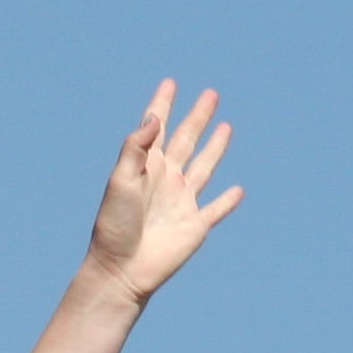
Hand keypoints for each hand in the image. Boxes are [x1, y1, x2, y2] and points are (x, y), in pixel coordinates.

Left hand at [85, 80, 242, 303]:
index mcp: (146, 167)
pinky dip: (228, 201)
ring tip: (226, 126)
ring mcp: (182, 202)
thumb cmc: (115, 225)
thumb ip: (136, 147)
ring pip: (204, 167)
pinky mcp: (196, 226)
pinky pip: (216, 209)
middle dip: (198, 117)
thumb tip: (153, 117)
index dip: (163, 105)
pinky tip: (238, 190)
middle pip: (188, 140)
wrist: (122, 269)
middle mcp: (166, 180)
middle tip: (211, 94)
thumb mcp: (121, 180)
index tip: (170, 83)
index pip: (158, 128)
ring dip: (216, 147)